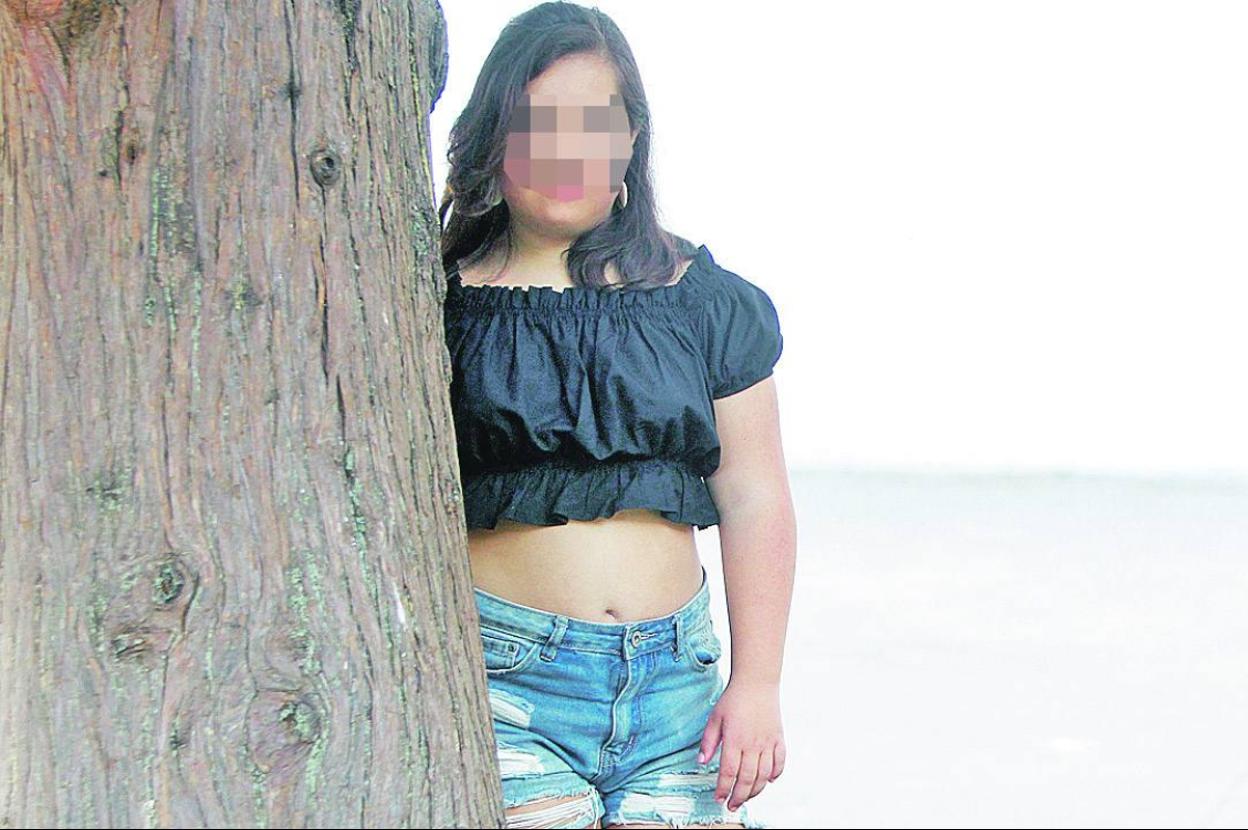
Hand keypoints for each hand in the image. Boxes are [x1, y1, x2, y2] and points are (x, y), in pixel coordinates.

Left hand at [697, 678, 785, 811]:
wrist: (757, 682)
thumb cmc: (734, 699)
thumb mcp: (715, 718)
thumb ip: (708, 742)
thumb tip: (701, 762)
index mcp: (734, 740)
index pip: (728, 772)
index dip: (723, 789)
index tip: (718, 798)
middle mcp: (753, 744)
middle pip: (747, 779)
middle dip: (739, 796)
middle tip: (732, 805)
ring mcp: (768, 742)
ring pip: (764, 775)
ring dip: (755, 791)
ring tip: (746, 797)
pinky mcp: (779, 739)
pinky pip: (780, 762)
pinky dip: (775, 775)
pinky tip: (768, 781)